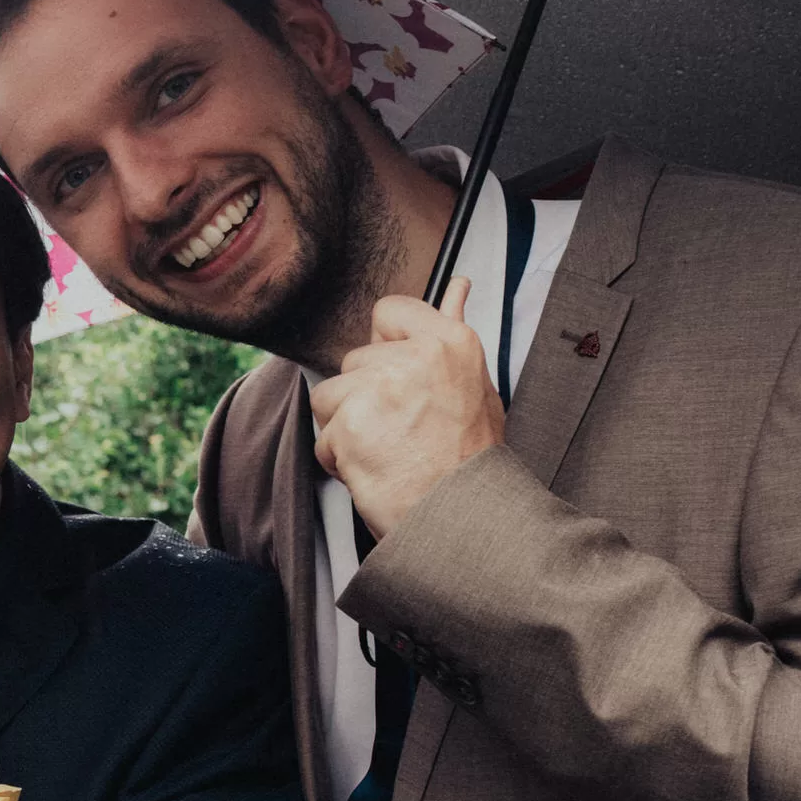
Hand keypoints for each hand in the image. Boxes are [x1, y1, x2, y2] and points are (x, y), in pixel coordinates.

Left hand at [309, 275, 504, 538]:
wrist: (463, 515)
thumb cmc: (470, 457)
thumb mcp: (477, 385)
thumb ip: (451, 335)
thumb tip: (457, 286)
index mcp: (449, 341)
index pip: (388, 312)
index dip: (385, 346)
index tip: (398, 377)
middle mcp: (414, 357)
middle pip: (354, 361)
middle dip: (365, 397)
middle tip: (402, 431)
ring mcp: (378, 389)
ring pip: (330, 396)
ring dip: (347, 428)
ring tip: (387, 451)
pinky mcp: (349, 424)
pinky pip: (323, 436)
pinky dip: (339, 460)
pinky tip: (375, 471)